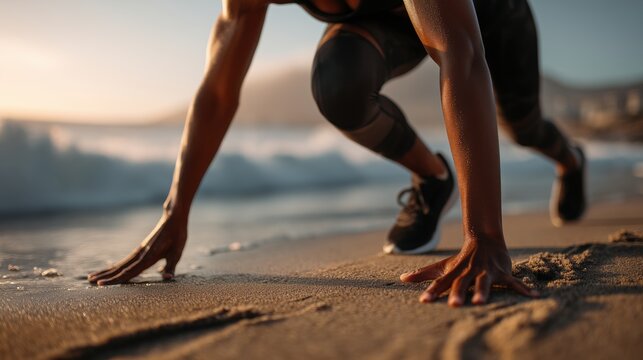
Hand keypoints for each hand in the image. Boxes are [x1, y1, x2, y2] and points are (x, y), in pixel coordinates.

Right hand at [88, 215, 186, 285]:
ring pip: (120, 264)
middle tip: (90, 281)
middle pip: (120, 268)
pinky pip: (125, 260)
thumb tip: (168, 278)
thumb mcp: (177, 252)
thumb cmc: (177, 236)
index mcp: (148, 257)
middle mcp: (140, 254)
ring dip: (106, 271)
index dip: (115, 279)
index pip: (129, 272)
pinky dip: (115, 266)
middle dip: (105, 276)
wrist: (173, 218)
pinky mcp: (140, 249)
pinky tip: (110, 270)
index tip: (101, 284)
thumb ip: (171, 266)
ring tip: (91, 276)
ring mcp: (139, 251)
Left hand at [400, 237, 538, 305]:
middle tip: (453, 305)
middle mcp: (469, 271)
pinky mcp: (502, 273)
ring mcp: (486, 271)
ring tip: (479, 302)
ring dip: (482, 291)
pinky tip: (535, 297)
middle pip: (462, 283)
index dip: (432, 290)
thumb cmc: (461, 258)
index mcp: (455, 271)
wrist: (484, 239)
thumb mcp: (442, 265)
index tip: (423, 300)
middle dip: (458, 293)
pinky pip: (515, 283)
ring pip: (484, 282)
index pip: (441, 282)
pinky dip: (525, 289)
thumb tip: (402, 279)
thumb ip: (423, 274)